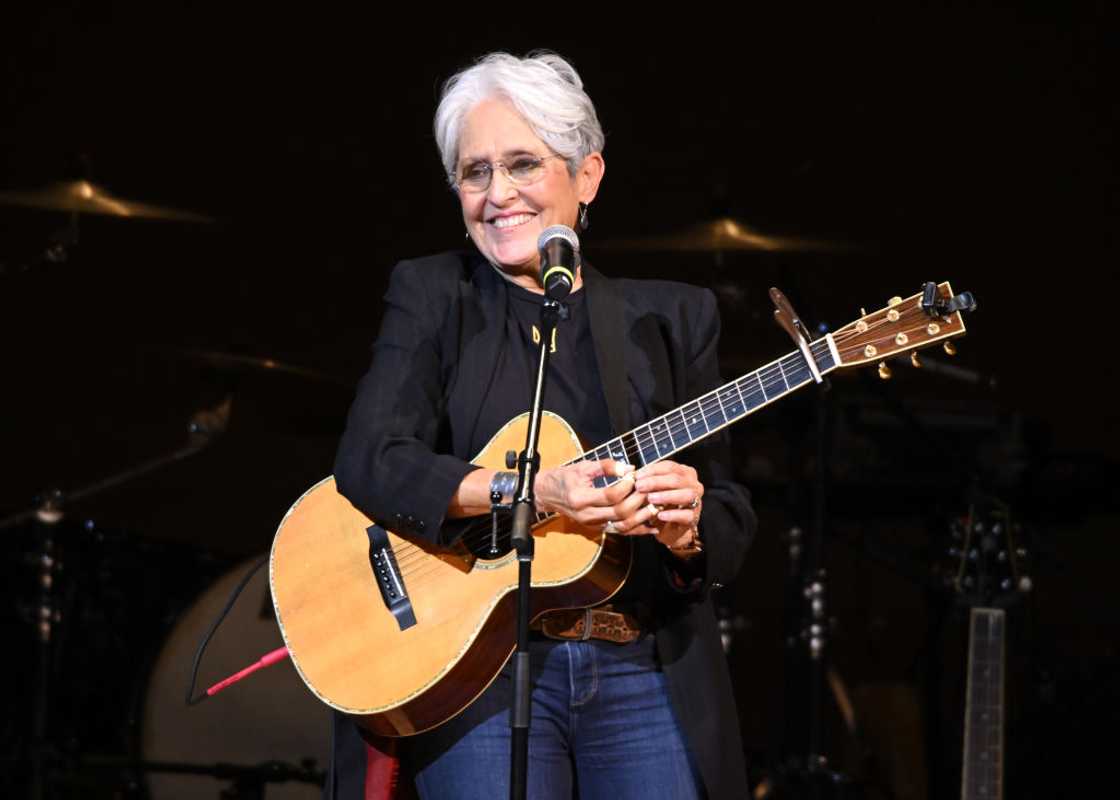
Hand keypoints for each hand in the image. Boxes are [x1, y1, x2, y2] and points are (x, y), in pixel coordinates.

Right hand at [534, 460, 651, 529]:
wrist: (547, 494)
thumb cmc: (564, 477)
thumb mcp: (583, 466)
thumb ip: (606, 466)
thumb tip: (629, 468)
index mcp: (580, 498)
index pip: (610, 495)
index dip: (626, 485)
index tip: (634, 475)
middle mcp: (587, 515)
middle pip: (619, 512)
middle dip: (638, 500)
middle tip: (649, 488)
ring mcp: (592, 524)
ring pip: (622, 526)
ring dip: (641, 517)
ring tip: (655, 505)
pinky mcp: (598, 528)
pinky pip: (620, 531)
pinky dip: (637, 530)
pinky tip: (652, 527)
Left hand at [633, 461, 703, 551]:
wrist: (669, 528)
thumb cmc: (660, 504)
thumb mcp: (652, 490)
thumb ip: (645, 480)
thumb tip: (630, 474)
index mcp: (684, 473)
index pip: (669, 466)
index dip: (652, 470)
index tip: (637, 476)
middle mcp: (693, 484)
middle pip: (677, 479)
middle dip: (656, 482)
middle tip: (639, 486)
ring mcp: (696, 501)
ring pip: (686, 494)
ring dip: (667, 495)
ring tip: (651, 498)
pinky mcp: (694, 518)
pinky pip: (686, 515)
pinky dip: (673, 514)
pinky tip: (660, 515)